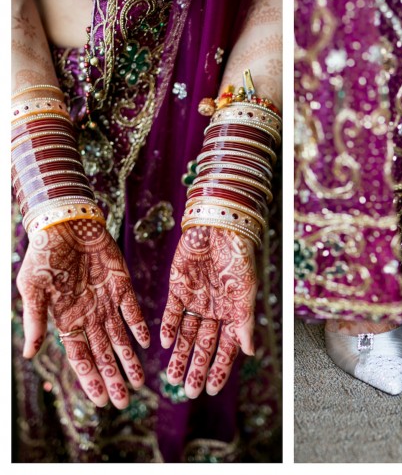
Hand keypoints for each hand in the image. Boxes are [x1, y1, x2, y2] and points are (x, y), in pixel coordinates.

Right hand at [16, 219, 149, 408]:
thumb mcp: (32, 289)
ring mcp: (106, 302)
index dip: (90, 379)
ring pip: (120, 338)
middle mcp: (89, 316)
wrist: (66, 225)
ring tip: (139, 381)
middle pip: (104, 354)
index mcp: (66, 320)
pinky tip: (147, 343)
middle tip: (125, 401)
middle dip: (113, 377)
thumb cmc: (44, 255)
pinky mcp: (122, 285)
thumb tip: (29, 353)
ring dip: (129, 358)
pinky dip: (138, 327)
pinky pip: (132, 310)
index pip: (81, 357)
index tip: (100, 401)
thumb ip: (35, 320)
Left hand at [161, 226, 256, 397]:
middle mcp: (214, 309)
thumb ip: (244, 322)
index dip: (219, 368)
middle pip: (204, 345)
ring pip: (186, 334)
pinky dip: (169, 328)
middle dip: (197, 367)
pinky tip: (165, 344)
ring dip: (180, 354)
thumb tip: (250, 353)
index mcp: (233, 311)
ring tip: (172, 377)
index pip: (226, 346)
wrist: (219, 228)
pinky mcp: (178, 288)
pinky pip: (173, 313)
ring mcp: (196, 300)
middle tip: (188, 391)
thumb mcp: (246, 292)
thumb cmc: (239, 258)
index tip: (211, 389)